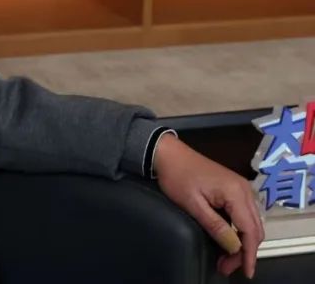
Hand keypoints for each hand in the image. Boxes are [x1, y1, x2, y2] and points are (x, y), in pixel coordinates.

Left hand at [153, 133, 264, 278]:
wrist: (170, 153)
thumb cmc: (178, 176)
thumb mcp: (193, 204)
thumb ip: (216, 226)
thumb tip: (234, 247)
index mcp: (236, 193)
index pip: (250, 230)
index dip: (249, 254)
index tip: (246, 272)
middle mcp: (245, 190)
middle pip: (254, 228)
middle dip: (245, 251)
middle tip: (227, 266)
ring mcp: (242, 188)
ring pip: (252, 222)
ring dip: (243, 242)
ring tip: (227, 258)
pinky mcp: (235, 188)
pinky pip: (245, 214)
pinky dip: (240, 230)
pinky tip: (229, 239)